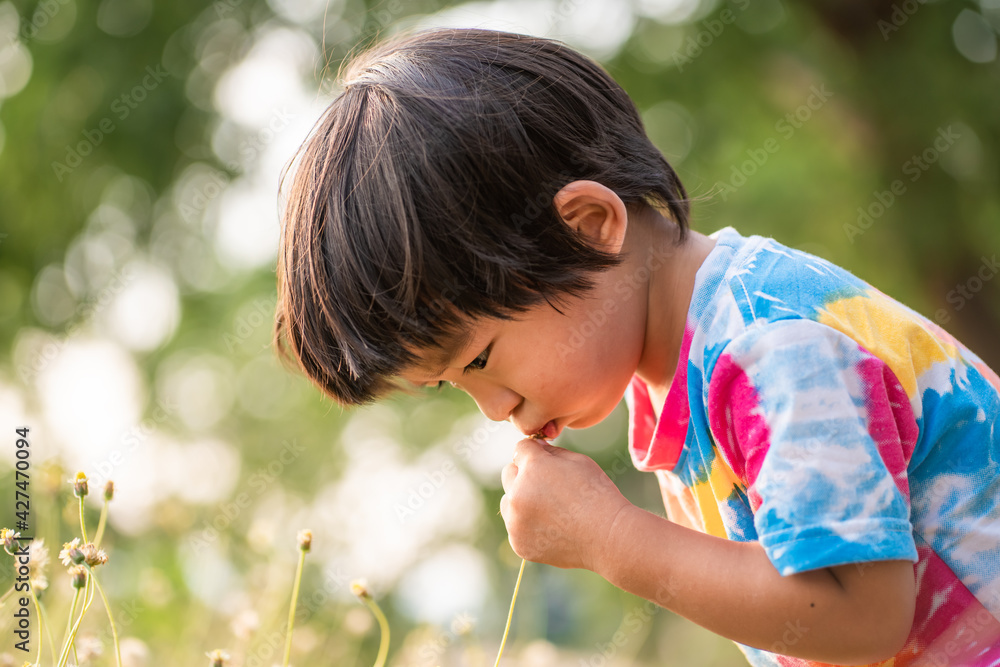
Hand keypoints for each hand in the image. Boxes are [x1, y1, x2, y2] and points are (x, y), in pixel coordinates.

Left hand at [499, 438, 631, 570]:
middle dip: (524, 475)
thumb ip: (550, 451)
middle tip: (549, 487)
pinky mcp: (519, 543)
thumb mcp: (578, 461)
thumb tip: (534, 448)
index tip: (546, 461)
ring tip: (551, 510)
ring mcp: (516, 521)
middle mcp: (518, 493)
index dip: (534, 453)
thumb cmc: (597, 495)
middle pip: (509, 474)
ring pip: (508, 502)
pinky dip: (528, 526)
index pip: (520, 448)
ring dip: (522, 501)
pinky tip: (552, 528)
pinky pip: (516, 527)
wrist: (608, 538)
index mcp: (533, 468)